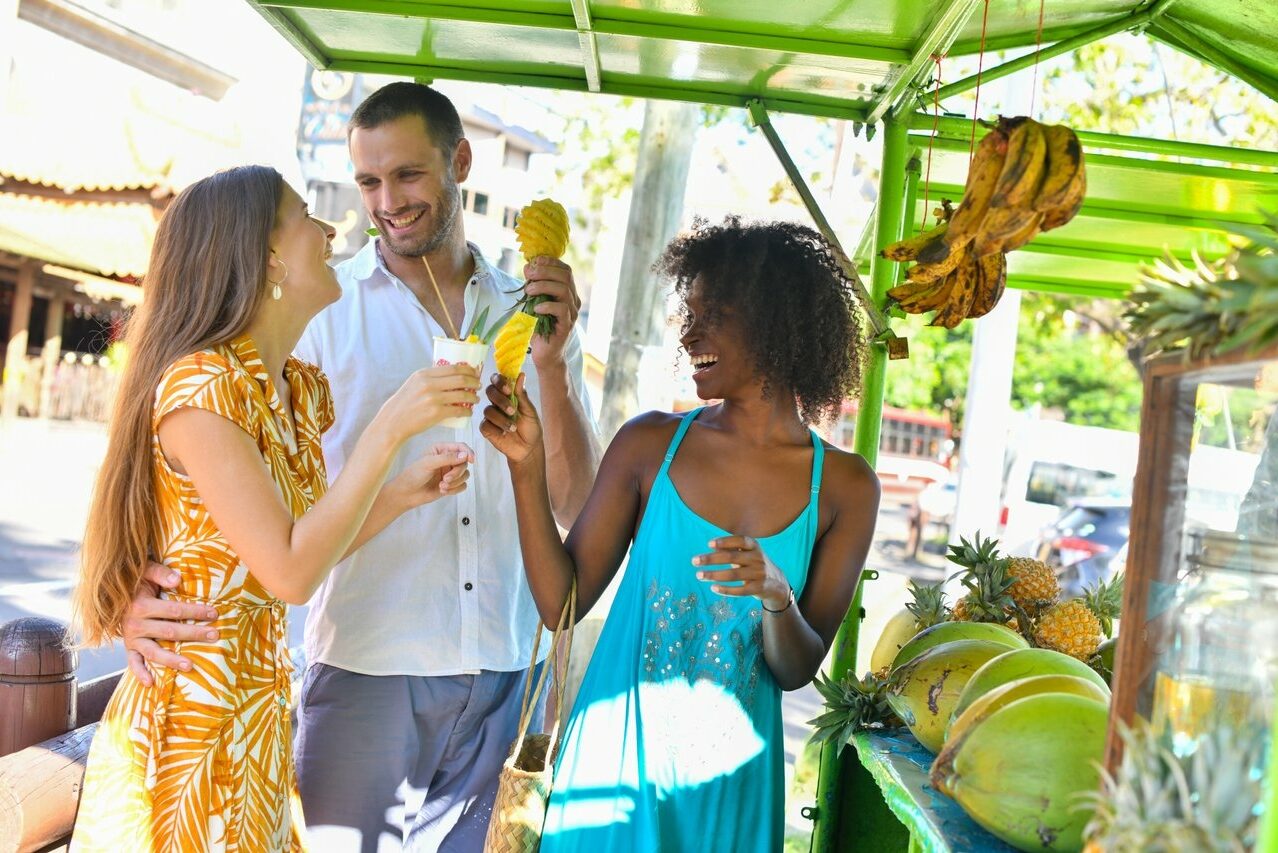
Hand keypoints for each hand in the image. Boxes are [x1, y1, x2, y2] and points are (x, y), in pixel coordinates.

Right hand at [122, 562, 219, 685]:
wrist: (112, 595)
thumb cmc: (136, 581)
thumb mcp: (146, 571)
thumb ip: (161, 573)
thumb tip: (177, 579)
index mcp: (141, 605)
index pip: (174, 610)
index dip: (195, 611)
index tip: (214, 613)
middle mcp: (134, 624)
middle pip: (170, 631)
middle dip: (194, 633)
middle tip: (215, 635)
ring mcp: (131, 638)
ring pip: (154, 651)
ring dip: (172, 660)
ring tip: (190, 665)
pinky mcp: (128, 647)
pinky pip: (133, 662)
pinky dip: (140, 673)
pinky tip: (151, 683)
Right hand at [378, 364, 480, 441]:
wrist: (393, 421)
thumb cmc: (404, 403)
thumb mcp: (414, 383)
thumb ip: (430, 378)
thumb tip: (452, 375)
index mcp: (424, 374)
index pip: (453, 368)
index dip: (468, 370)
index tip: (475, 372)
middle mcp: (429, 384)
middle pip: (460, 379)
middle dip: (474, 382)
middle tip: (478, 385)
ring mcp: (433, 399)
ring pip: (462, 395)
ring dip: (473, 397)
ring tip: (476, 399)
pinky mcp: (436, 413)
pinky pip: (458, 410)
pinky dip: (467, 411)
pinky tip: (469, 412)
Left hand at [384, 442, 473, 508]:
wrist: (407, 494)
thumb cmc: (413, 475)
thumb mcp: (429, 463)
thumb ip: (447, 458)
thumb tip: (465, 455)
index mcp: (441, 450)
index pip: (460, 447)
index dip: (468, 452)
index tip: (471, 460)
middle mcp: (447, 460)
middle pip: (464, 463)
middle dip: (457, 473)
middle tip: (445, 479)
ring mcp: (449, 472)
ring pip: (465, 475)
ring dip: (455, 482)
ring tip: (442, 486)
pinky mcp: (451, 484)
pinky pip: (462, 486)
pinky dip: (455, 490)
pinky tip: (443, 491)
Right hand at [480, 373, 542, 466]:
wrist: (529, 449)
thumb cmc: (531, 428)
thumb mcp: (530, 411)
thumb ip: (522, 395)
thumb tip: (521, 375)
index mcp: (508, 395)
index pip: (498, 381)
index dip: (499, 381)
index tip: (508, 389)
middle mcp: (497, 403)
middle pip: (490, 392)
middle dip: (500, 400)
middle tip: (512, 410)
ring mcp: (491, 416)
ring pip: (488, 410)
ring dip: (502, 419)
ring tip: (513, 428)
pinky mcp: (487, 429)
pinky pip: (485, 425)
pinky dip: (496, 429)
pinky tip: (504, 434)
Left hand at [523, 257, 580, 369]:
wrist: (545, 353)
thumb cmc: (539, 327)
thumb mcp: (535, 302)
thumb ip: (534, 286)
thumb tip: (528, 267)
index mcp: (568, 292)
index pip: (565, 269)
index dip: (550, 262)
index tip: (533, 263)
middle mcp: (573, 300)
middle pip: (565, 276)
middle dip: (545, 271)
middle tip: (528, 275)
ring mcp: (572, 313)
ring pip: (563, 290)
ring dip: (543, 286)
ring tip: (529, 291)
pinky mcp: (567, 325)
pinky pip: (561, 309)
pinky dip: (547, 305)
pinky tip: (536, 308)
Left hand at [692, 536, 792, 610]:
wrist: (776, 583)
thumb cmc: (754, 564)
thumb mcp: (748, 554)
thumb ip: (732, 549)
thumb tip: (711, 547)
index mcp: (755, 547)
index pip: (740, 540)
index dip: (725, 541)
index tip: (709, 544)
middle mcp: (758, 558)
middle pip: (732, 557)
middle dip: (711, 559)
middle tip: (694, 561)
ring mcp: (759, 574)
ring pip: (733, 575)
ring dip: (714, 575)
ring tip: (699, 575)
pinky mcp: (758, 588)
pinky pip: (739, 590)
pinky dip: (725, 590)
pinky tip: (713, 588)